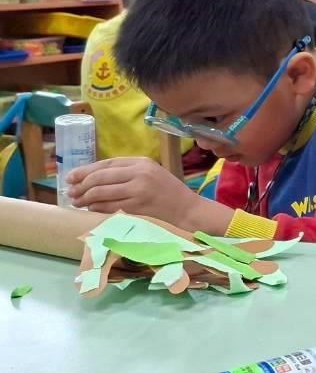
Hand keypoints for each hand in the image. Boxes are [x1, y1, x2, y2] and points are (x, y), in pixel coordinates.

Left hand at [65, 158, 229, 231]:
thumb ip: (126, 172)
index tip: (70, 177)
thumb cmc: (168, 192)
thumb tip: (91, 177)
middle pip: (100, 177)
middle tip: (70, 193)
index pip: (106, 164)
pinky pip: (109, 207)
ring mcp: (138, 191)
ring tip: (77, 202)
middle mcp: (139, 174)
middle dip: (81, 186)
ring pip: (101, 193)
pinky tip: (92, 209)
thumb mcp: (150, 173)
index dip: (84, 170)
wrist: (188, 210)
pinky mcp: (137, 207)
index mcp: (142, 162)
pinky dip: (96, 209)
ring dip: (85, 199)